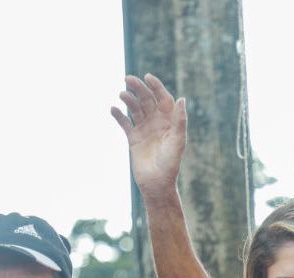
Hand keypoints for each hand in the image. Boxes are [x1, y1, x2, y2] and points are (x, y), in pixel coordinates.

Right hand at [111, 73, 186, 197]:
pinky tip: (113, 109)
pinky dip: (118, 115)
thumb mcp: (177, 141)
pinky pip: (124, 123)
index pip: (163, 98)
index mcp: (169, 122)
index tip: (147, 77)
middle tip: (127, 79)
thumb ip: (179, 120)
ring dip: (128, 100)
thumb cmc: (171, 164)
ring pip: (135, 109)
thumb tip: (181, 98)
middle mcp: (157, 123)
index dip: (156, 86)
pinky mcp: (133, 139)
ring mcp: (145, 130)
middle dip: (138, 88)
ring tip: (122, 95)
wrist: (157, 183)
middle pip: (147, 100)